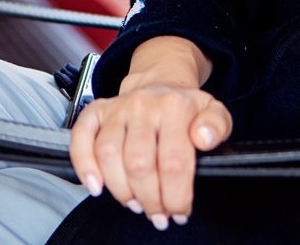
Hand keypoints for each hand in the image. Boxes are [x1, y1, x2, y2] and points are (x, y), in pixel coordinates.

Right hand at [68, 36, 231, 229]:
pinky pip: (81, 137)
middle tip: (158, 214)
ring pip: (109, 155)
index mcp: (175, 107)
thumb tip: (204, 139)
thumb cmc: (185, 108)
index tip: (179, 212)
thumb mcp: (214, 112)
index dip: (176, 196)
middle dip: (150, 199)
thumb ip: (217, 126)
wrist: (161, 84)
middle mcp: (144, 105)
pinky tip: (96, 186)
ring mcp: (118, 108)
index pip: (174, 162)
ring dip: (121, 190)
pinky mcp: (97, 111)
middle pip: (139, 164)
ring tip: (135, 203)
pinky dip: (84, 165)